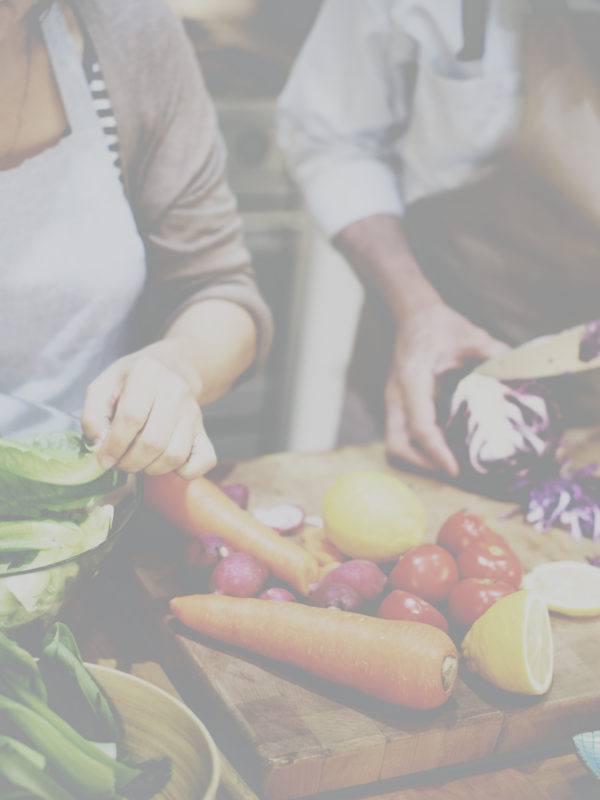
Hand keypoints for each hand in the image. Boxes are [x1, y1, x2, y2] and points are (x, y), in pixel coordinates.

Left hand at [81, 339, 216, 478]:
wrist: (168, 372)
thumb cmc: (131, 383)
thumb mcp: (103, 387)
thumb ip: (93, 415)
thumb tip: (100, 444)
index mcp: (147, 372)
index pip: (131, 417)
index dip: (114, 444)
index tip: (104, 459)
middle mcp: (176, 390)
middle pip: (153, 441)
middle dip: (130, 462)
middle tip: (118, 463)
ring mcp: (193, 412)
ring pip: (175, 455)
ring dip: (151, 469)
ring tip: (137, 462)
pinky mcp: (204, 431)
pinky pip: (204, 460)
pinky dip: (184, 472)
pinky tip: (164, 464)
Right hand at [385, 302, 509, 475]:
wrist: (413, 315)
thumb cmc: (439, 325)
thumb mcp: (470, 334)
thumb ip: (493, 352)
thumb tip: (519, 372)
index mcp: (412, 379)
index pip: (420, 426)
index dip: (437, 452)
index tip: (455, 470)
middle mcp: (396, 395)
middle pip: (397, 444)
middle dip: (422, 464)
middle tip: (453, 470)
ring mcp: (394, 401)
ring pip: (395, 443)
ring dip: (418, 459)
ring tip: (449, 463)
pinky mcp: (398, 405)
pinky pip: (402, 435)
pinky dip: (419, 448)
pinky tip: (444, 446)